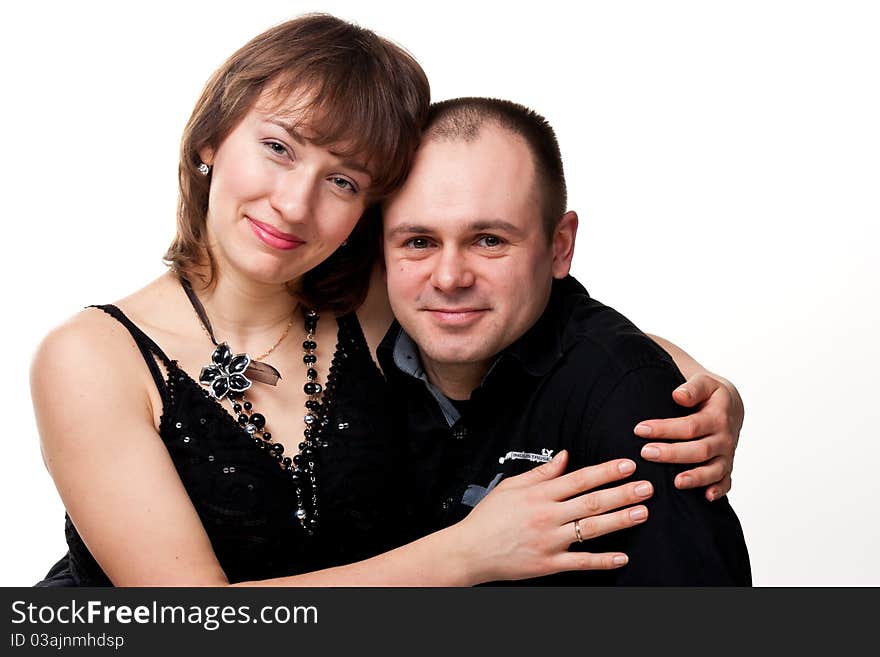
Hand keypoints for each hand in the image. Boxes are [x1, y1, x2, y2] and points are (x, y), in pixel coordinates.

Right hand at [456, 450, 652, 583]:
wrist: (470, 549)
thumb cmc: (489, 516)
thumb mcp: (512, 486)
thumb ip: (542, 472)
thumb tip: (566, 456)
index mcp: (539, 494)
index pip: (579, 479)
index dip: (606, 471)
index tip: (627, 465)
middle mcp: (548, 516)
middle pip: (592, 501)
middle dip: (622, 493)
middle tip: (647, 487)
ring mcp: (550, 541)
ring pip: (592, 528)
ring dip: (620, 520)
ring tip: (643, 512)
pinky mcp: (549, 564)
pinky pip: (581, 562)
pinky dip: (602, 560)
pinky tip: (622, 557)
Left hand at [633, 372, 743, 500]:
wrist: (729, 406)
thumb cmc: (709, 394)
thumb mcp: (704, 382)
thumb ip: (693, 387)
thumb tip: (678, 395)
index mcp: (717, 416)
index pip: (690, 425)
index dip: (665, 429)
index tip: (639, 429)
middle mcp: (724, 437)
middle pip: (700, 450)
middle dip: (672, 453)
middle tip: (646, 453)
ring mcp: (726, 454)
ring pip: (714, 470)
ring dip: (695, 477)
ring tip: (675, 482)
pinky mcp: (727, 467)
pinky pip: (726, 482)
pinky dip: (718, 491)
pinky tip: (706, 498)